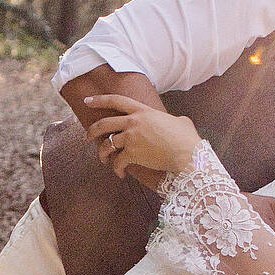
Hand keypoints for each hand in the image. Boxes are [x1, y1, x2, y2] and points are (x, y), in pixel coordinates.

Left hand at [84, 94, 200, 176]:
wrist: (187, 154)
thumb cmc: (187, 139)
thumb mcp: (181, 121)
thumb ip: (172, 119)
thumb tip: (177, 122)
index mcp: (143, 111)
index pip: (116, 100)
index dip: (99, 100)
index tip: (88, 101)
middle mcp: (133, 122)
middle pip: (104, 123)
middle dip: (92, 131)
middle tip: (87, 137)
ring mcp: (131, 137)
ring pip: (107, 144)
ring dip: (102, 153)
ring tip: (103, 159)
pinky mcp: (132, 154)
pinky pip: (118, 162)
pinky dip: (117, 169)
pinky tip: (120, 174)